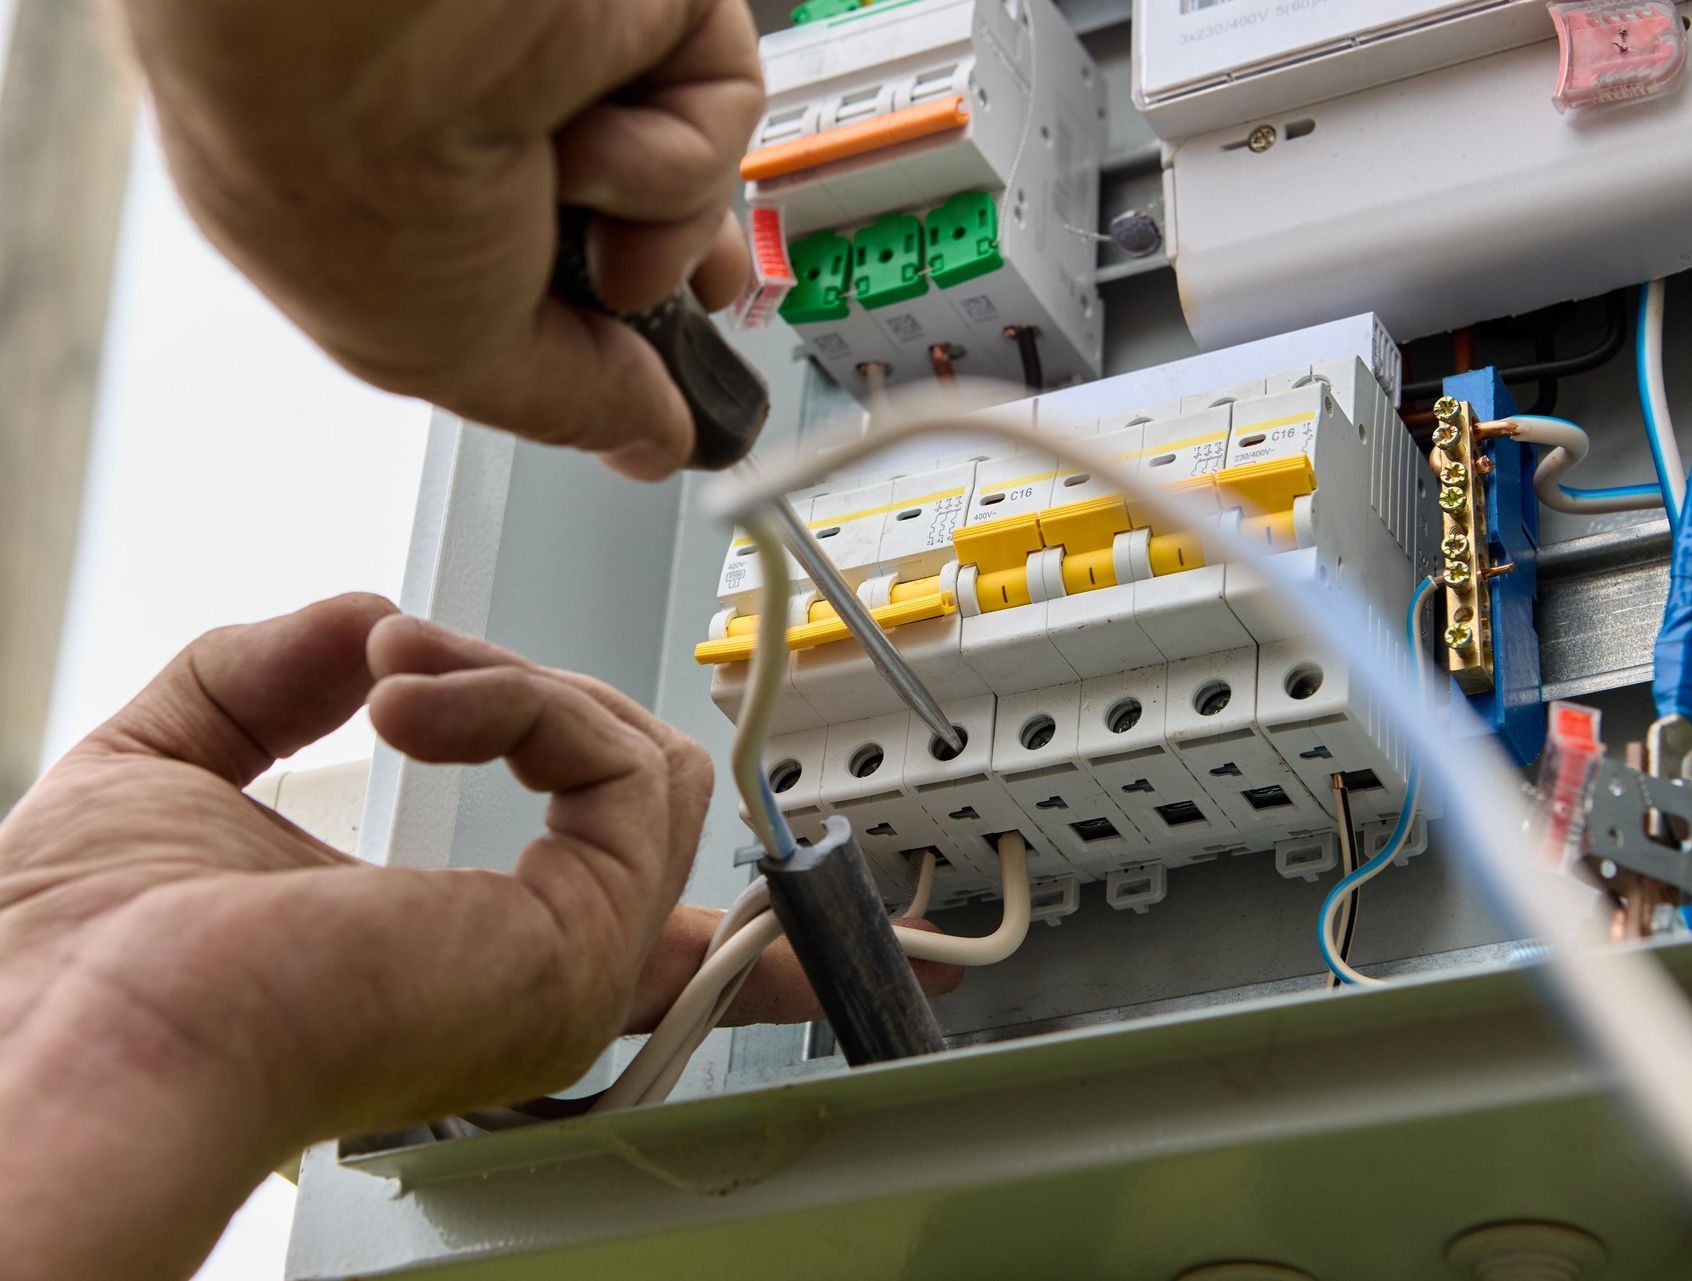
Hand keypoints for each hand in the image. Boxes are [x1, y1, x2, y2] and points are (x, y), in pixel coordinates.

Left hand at [0, 595, 954, 1280]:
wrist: (74, 1032)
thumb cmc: (81, 962)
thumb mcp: (172, 767)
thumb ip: (269, 680)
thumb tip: (361, 623)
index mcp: (460, 963)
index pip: (637, 929)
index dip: (707, 900)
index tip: (784, 917)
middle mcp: (533, 975)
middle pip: (630, 790)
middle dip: (523, 688)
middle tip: (403, 664)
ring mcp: (568, 963)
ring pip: (641, 760)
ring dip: (514, 679)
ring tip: (401, 671)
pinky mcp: (581, 933)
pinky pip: (622, 761)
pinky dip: (522, 696)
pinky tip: (417, 700)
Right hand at [117, 0, 765, 479]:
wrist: (368, 27)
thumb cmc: (344, 166)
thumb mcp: (446, 355)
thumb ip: (563, 403)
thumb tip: (646, 442)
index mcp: (405, 187)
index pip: (534, 266)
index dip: (605, 326)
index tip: (644, 382)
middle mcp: (487, 110)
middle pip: (637, 210)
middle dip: (672, 274)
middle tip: (675, 304)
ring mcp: (568, 53)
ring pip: (689, 172)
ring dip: (660, 222)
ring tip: (593, 208)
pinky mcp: (646, 4)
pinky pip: (722, 103)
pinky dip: (682, 149)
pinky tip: (607, 138)